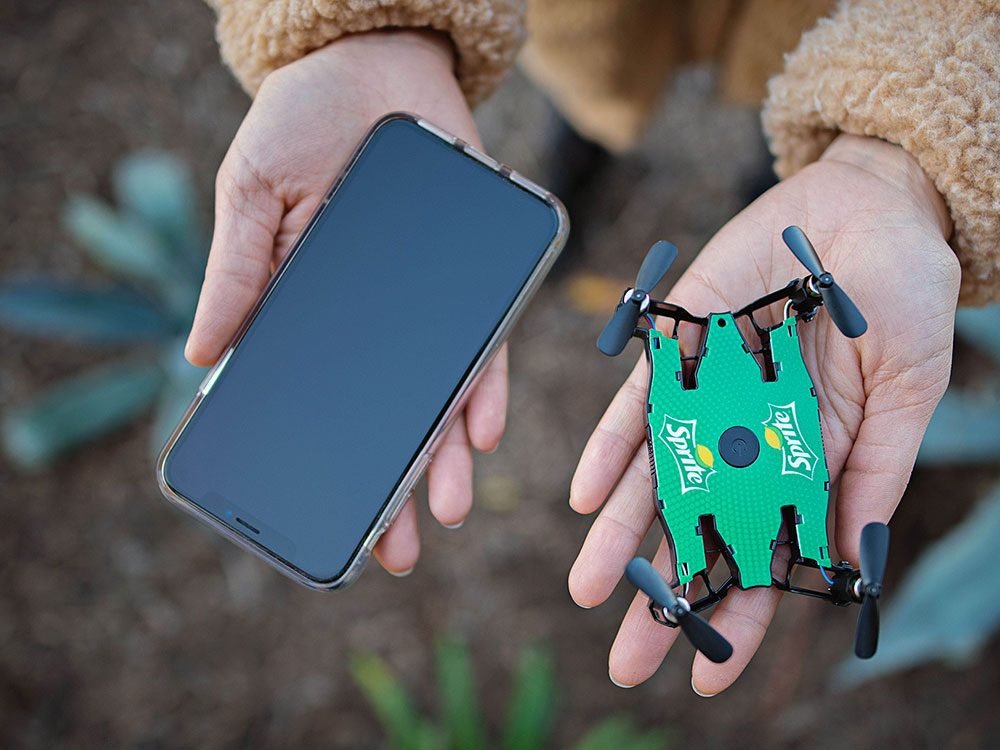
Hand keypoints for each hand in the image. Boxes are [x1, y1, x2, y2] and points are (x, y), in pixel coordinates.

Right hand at [185, 30, 506, 574]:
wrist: (374, 61)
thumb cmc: (302, 124)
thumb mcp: (253, 193)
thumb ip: (238, 271)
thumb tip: (203, 357)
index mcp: (320, 312)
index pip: (328, 402)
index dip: (336, 460)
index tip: (337, 520)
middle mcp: (382, 323)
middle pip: (395, 414)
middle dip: (401, 484)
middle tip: (404, 548)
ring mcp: (433, 303)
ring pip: (446, 393)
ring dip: (449, 454)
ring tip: (451, 507)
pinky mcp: (479, 274)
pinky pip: (488, 340)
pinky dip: (486, 384)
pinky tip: (484, 429)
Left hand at [569, 135, 958, 694]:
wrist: (868, 208)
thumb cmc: (904, 297)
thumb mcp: (909, 390)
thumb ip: (874, 469)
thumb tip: (848, 556)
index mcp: (807, 461)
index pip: (767, 555)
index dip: (739, 616)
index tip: (706, 678)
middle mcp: (748, 438)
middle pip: (698, 528)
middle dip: (662, 593)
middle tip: (625, 659)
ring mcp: (708, 395)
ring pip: (655, 477)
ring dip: (621, 534)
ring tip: (588, 588)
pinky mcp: (677, 346)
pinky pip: (637, 404)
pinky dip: (612, 448)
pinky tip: (588, 496)